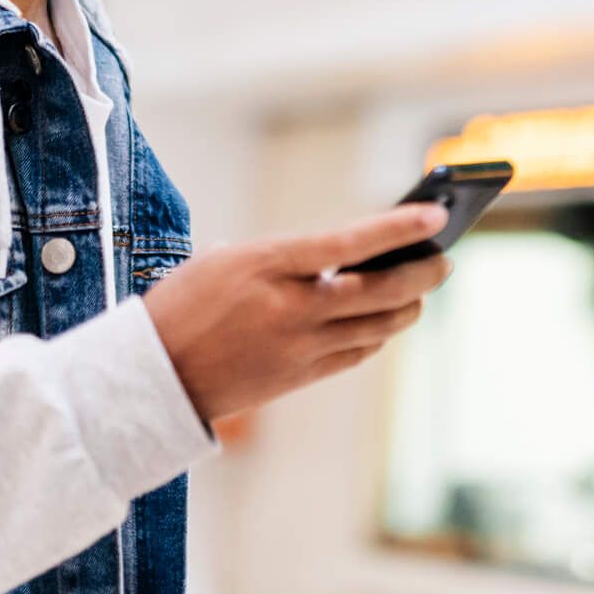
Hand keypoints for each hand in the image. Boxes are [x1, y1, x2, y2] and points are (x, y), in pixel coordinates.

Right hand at [142, 204, 452, 423]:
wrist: (150, 375)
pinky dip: (379, 335)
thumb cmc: (183, 303)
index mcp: (269, 265)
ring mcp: (299, 348)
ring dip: (408, 305)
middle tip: (444, 258)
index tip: (436, 214)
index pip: (351, 243)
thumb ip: (288, 257)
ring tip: (421, 288)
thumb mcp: (227, 258)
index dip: (400, 227)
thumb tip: (347, 257)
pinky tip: (386, 321)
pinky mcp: (299, 379)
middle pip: (382, 290)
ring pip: (379, 326)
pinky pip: (358, 354)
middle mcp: (291, 309)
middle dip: (423, 272)